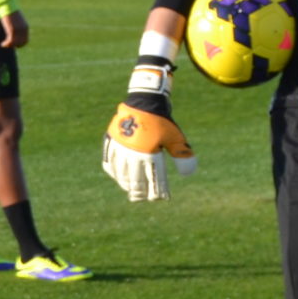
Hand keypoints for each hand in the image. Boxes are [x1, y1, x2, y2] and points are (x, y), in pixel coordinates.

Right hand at [0, 11, 28, 48]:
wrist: (8, 5)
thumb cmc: (10, 10)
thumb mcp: (16, 19)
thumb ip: (17, 25)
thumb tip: (13, 29)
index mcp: (25, 27)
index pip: (25, 41)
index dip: (20, 44)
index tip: (13, 44)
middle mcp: (23, 30)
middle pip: (20, 43)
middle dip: (14, 45)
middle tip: (7, 44)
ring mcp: (18, 31)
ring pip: (15, 43)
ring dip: (9, 45)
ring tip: (3, 44)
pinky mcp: (12, 31)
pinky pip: (10, 42)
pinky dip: (6, 44)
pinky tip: (2, 44)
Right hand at [101, 45, 193, 200]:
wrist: (145, 100)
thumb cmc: (162, 120)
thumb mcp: (175, 136)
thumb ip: (182, 154)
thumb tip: (188, 173)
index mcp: (149, 153)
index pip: (153, 179)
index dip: (156, 191)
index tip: (160, 198)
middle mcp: (133, 152)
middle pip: (135, 180)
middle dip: (140, 191)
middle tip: (143, 197)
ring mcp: (120, 147)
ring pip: (121, 173)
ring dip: (126, 183)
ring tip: (130, 190)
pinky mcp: (111, 140)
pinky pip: (109, 161)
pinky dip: (113, 171)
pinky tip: (117, 176)